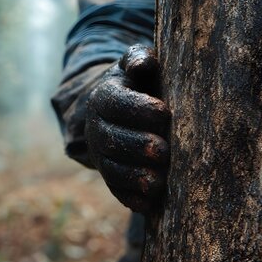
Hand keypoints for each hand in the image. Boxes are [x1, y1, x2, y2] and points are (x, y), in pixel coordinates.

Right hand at [67, 45, 170, 212]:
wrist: (123, 110)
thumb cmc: (140, 84)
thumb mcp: (136, 66)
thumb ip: (139, 60)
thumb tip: (143, 64)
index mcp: (104, 97)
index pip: (115, 103)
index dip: (137, 109)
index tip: (163, 112)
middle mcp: (97, 127)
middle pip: (111, 139)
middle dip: (137, 146)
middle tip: (163, 150)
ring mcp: (102, 154)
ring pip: (112, 168)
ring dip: (133, 176)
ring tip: (157, 181)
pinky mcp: (110, 175)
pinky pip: (116, 189)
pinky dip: (131, 197)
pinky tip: (149, 202)